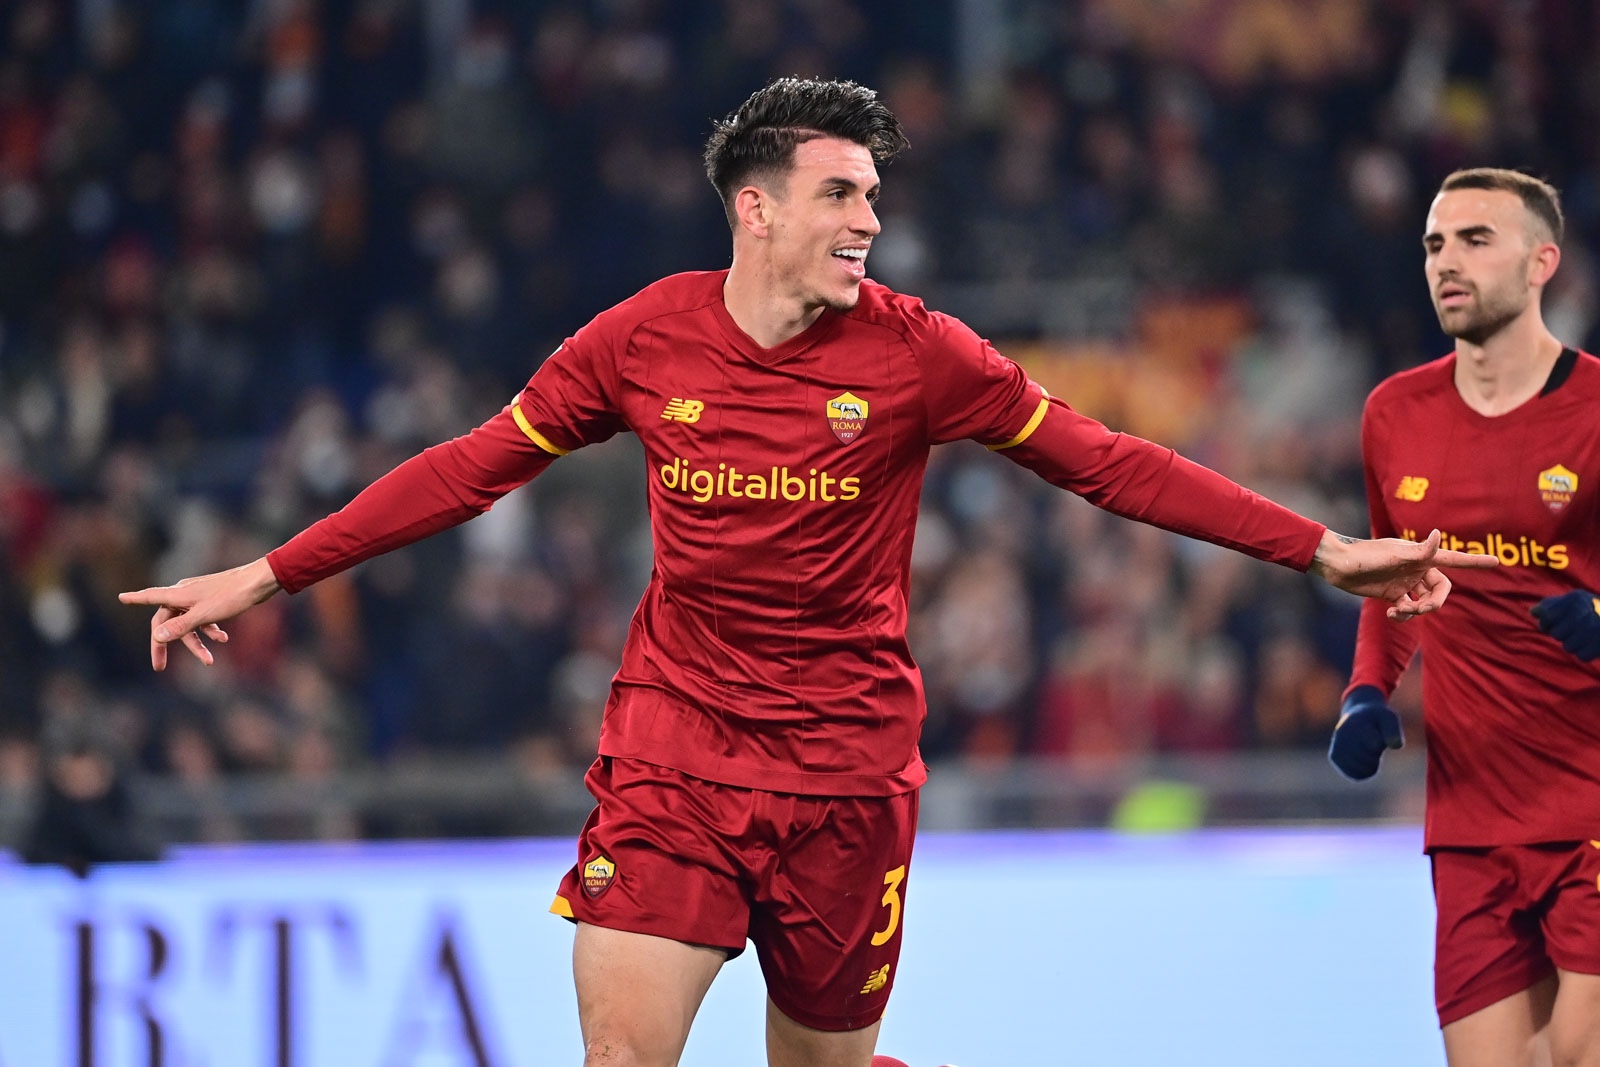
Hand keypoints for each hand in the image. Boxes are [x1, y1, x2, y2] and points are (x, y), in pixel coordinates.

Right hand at [118, 558, 281, 670]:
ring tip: (209, 661)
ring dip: (196, 643)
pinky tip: (223, 639)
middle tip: (159, 667)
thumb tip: (156, 636)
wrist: (260, 582)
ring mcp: (199, 597)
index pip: (150, 597)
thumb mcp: (204, 615)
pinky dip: (210, 631)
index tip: (121, 596)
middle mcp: (184, 593)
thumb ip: (180, 626)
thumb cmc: (231, 596)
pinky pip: (204, 619)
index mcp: (178, 594)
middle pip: (167, 621)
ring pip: (188, 624)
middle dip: (165, 645)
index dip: (135, 598)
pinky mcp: (213, 600)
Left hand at [1309, 529, 1497, 619]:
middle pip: (1441, 591)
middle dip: (1433, 603)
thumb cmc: (1364, 556)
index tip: (1497, 562)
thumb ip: (1418, 551)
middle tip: (1418, 609)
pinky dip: (1404, 615)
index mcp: (1421, 556)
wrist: (1336, 566)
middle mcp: (1417, 569)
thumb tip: (1439, 534)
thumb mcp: (1392, 555)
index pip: (1454, 559)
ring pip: (1425, 602)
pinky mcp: (1393, 594)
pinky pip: (1409, 609)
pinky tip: (1393, 614)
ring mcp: (1406, 582)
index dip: (1475, 562)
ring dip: (1416, 611)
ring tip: (1399, 611)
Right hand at [1328, 686, 1402, 780]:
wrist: (1356, 716)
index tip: (1377, 733)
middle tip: (1373, 742)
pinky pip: (1356, 775)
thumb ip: (1394, 730)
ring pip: (1363, 769)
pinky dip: (1364, 771)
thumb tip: (1396, 746)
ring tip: (1368, 750)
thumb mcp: (1388, 718)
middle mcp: (1341, 735)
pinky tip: (1364, 760)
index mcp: (1354, 724)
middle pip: (1368, 759)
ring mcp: (1336, 746)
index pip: (1374, 746)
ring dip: (1371, 763)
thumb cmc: (1376, 719)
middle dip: (1376, 753)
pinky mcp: (1334, 758)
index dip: (1381, 743)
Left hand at [1531, 590, 1599, 660]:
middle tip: (1575, 629)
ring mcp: (1594, 630)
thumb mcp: (1574, 601)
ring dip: (1574, 644)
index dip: (1548, 622)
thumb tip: (1533, 612)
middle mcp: (1584, 613)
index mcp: (1575, 599)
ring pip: (1568, 647)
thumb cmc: (1593, 609)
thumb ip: (1551, 606)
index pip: (1547, 617)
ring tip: (1585, 636)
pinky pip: (1582, 656)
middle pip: (1557, 634)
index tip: (1554, 622)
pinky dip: (1586, 653)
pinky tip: (1592, 644)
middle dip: (1563, 634)